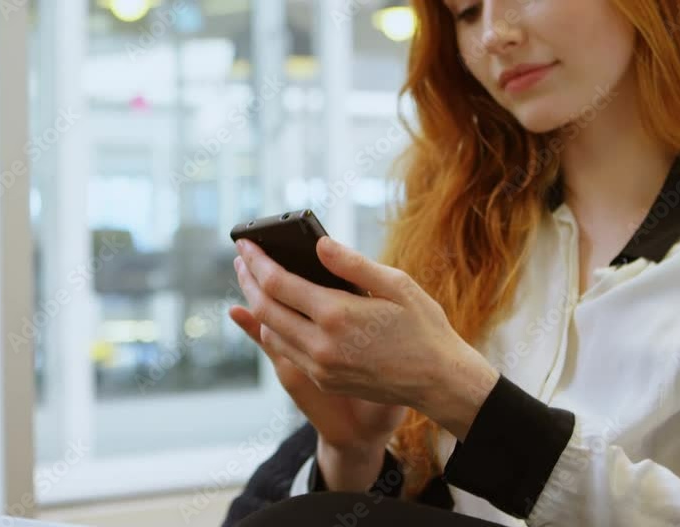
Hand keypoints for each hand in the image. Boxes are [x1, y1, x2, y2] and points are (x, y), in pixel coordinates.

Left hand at [231, 236, 499, 438]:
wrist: (438, 381)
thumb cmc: (423, 327)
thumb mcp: (396, 285)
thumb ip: (352, 264)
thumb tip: (318, 244)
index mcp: (337, 315)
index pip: (278, 283)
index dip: (257, 261)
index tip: (245, 244)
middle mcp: (321, 345)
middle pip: (265, 309)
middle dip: (248, 280)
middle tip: (241, 259)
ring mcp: (320, 367)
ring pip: (271, 333)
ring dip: (256, 306)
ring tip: (253, 281)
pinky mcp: (323, 380)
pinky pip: (286, 351)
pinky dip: (273, 328)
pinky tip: (274, 312)